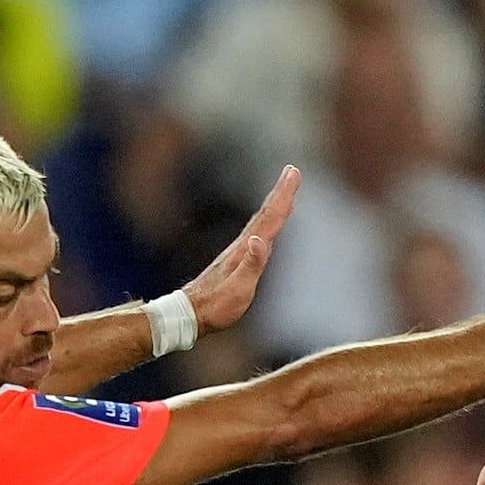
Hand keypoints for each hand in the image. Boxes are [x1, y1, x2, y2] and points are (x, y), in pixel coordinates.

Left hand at [182, 166, 299, 333]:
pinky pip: (258, 233)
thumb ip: (251, 265)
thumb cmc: (216, 306)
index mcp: (246, 249)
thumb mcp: (237, 290)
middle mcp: (243, 245)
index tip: (293, 174)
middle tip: (293, 171)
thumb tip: (260, 240)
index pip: (270, 219)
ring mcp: (239, 251)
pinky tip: (269, 223)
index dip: (283, 196)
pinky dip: (267, 222)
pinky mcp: (237, 258)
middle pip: (266, 214)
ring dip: (275, 204)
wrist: (191, 313)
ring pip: (262, 221)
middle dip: (281, 192)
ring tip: (285, 191)